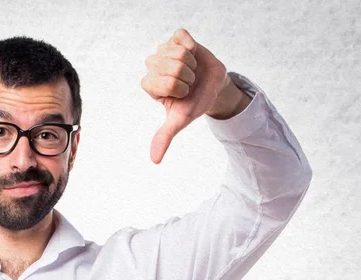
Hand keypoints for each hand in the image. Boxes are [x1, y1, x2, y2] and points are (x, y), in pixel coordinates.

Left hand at [141, 28, 228, 163]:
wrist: (212, 87)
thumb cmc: (193, 104)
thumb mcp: (179, 121)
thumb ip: (164, 137)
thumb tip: (155, 161)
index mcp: (149, 84)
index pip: (163, 82)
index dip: (178, 88)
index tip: (182, 93)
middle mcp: (153, 67)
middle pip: (171, 66)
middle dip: (186, 76)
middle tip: (188, 82)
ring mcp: (163, 50)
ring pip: (177, 53)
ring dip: (190, 64)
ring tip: (191, 71)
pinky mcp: (176, 37)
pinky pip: (182, 38)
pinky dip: (192, 47)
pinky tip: (193, 55)